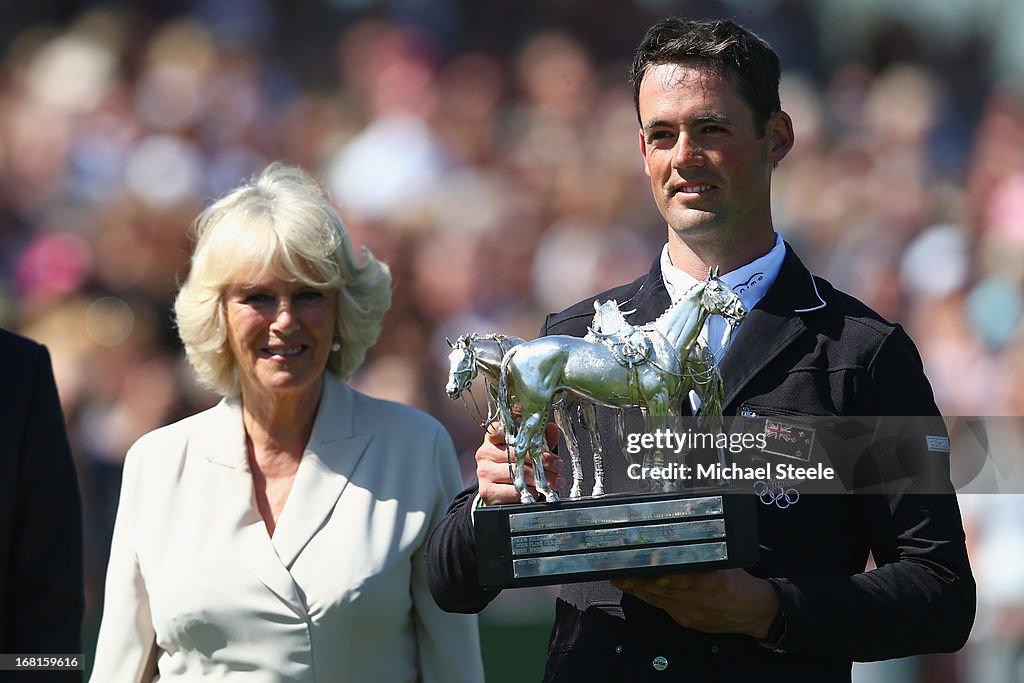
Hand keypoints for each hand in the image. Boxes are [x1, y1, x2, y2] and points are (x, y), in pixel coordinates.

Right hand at [476, 421, 562, 504]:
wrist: (496, 499)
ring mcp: (484, 473)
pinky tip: (537, 493)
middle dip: (543, 460)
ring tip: (556, 481)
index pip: (505, 429)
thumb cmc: (512, 472)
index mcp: (492, 440)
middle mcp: (485, 454)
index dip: (524, 434)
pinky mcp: (487, 491)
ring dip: (541, 479)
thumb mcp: (525, 454)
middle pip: (518, 453)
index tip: (541, 442)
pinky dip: (529, 492)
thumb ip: (539, 440)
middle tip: (558, 465)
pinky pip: (513, 491)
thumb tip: (552, 429)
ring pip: (518, 473)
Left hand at [612, 569, 778, 637]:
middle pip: (659, 585)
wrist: (754, 613)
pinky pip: (661, 607)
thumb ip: (703, 553)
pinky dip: (647, 596)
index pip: (675, 572)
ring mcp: (689, 611)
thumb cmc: (739, 582)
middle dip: (636, 576)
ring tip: (617, 575)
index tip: (639, 559)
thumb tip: (681, 536)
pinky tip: (633, 588)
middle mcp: (696, 597)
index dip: (655, 566)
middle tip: (616, 565)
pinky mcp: (686, 620)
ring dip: (635, 586)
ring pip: (656, 597)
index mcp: (709, 580)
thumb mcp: (725, 562)